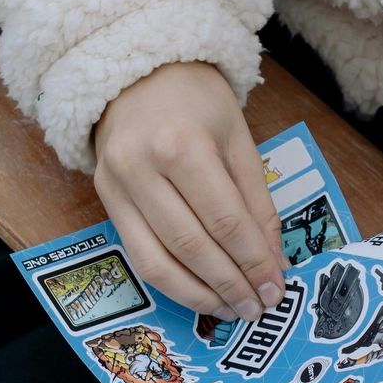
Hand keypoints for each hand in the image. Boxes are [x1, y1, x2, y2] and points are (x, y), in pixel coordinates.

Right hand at [92, 62, 284, 320]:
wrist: (136, 73)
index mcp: (182, 145)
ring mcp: (116, 186)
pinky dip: (172, 283)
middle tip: (260, 307)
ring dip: (201, 294)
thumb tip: (273, 263)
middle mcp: (141, 168)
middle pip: (192, 245)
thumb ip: (257, 203)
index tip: (277, 288)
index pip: (225, 221)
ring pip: (159, 261)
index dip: (254, 262)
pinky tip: (201, 294)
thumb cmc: (197, 103)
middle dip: (231, 284)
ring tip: (233, 309)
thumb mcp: (239, 141)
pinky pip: (138, 256)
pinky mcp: (105, 200)